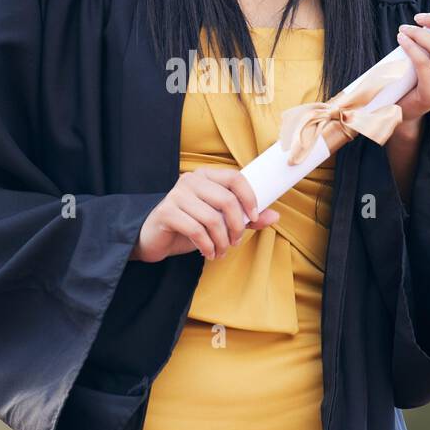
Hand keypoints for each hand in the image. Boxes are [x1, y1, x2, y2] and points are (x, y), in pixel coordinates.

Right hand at [131, 166, 280, 262]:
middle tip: (235, 242)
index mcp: (206, 176)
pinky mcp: (166, 212)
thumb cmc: (189, 226)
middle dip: (236, 226)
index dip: (249, 197)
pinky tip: (208, 252)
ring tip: (220, 251)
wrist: (155, 238)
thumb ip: (245, 217)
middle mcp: (190, 180)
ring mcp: (176, 195)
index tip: (254, 217)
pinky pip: (196, 230)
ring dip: (222, 241)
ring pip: (212, 218)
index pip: (235, 178)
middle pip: (226, 200)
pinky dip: (207, 246)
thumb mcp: (220, 221)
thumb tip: (274, 216)